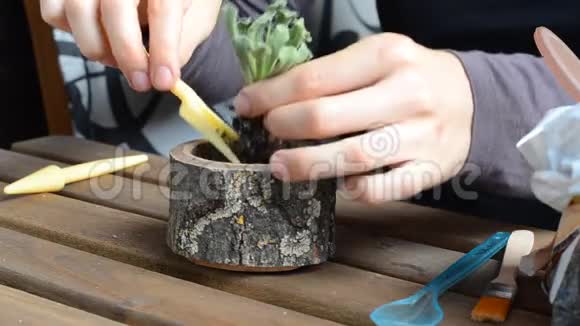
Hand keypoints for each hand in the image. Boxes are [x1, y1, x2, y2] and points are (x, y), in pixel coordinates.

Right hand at [40, 0, 222, 91]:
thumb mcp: (198, 17)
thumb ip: (184, 43)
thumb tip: (164, 72)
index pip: (163, 10)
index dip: (163, 50)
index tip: (164, 81)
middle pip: (115, 8)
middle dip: (127, 54)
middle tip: (141, 83)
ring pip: (76, 9)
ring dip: (97, 47)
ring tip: (118, 60)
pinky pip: (53, 12)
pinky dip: (71, 34)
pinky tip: (98, 39)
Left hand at [233, 33, 473, 203]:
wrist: (471, 100)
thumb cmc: (411, 77)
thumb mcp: (377, 57)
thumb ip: (333, 75)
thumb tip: (273, 98)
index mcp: (387, 56)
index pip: (315, 78)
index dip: (272, 95)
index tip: (247, 104)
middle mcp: (406, 94)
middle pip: (327, 117)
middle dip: (285, 127)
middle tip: (266, 133)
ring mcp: (421, 135)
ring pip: (353, 157)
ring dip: (308, 165)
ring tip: (280, 167)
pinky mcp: (430, 169)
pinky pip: (385, 189)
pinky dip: (356, 190)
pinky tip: (339, 184)